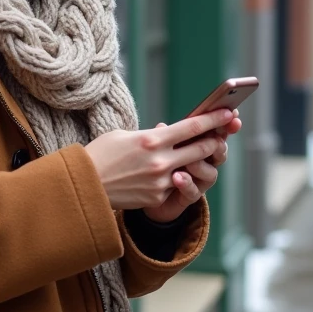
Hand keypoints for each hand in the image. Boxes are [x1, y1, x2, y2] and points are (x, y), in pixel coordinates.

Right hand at [83, 110, 236, 211]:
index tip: (228, 112)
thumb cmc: (100, 155)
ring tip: (187, 158)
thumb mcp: (122, 135)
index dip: (214, 119)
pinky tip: (157, 177)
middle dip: (214, 142)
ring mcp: (160, 182)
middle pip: (200, 149)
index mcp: (151, 139)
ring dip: (192, 164)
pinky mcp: (156, 198)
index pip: (192, 127)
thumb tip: (166, 132)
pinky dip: (170, 180)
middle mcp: (160, 161)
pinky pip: (172, 186)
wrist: (84, 187)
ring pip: (189, 170)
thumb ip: (149, 135)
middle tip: (220, 137)